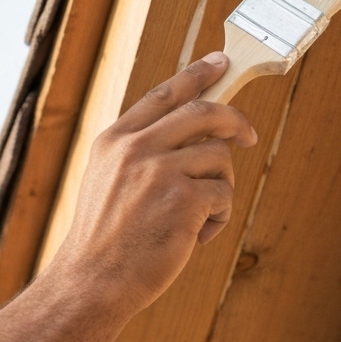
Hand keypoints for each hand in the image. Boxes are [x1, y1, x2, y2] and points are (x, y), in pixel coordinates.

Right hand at [52, 52, 256, 316]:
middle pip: (203, 112)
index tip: (218, 62)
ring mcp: (159, 171)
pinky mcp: (183, 199)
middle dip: (234, 120)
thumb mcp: (107, 181)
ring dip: (220, 188)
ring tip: (199, 217)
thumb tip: (196, 136)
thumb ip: (139, 153)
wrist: (92, 280)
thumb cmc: (105, 239)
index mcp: (114, 140)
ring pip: (219, 157)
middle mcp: (136, 148)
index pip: (163, 95)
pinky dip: (218, 218)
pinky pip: (223, 194)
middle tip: (248, 136)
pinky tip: (195, 236)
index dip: (196, 75)